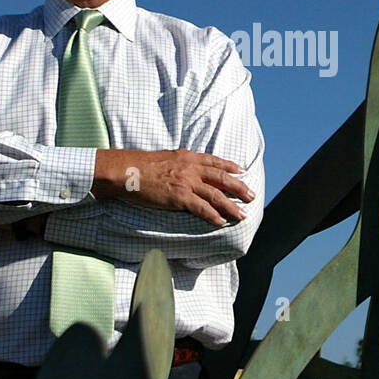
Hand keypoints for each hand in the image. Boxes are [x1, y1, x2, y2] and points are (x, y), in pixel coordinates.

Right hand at [93, 148, 254, 226]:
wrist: (127, 170)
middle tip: (251, 196)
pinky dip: (212, 215)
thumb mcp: (166, 157)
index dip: (230, 166)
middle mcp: (191, 168)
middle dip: (238, 187)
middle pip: (221, 178)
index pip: (214, 161)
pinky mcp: (178, 197)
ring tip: (242, 215)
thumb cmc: (140, 165)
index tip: (241, 171)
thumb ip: (180, 163)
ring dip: (231, 206)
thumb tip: (187, 169)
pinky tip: (220, 222)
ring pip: (215, 195)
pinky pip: (201, 207)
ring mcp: (186, 182)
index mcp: (188, 157)